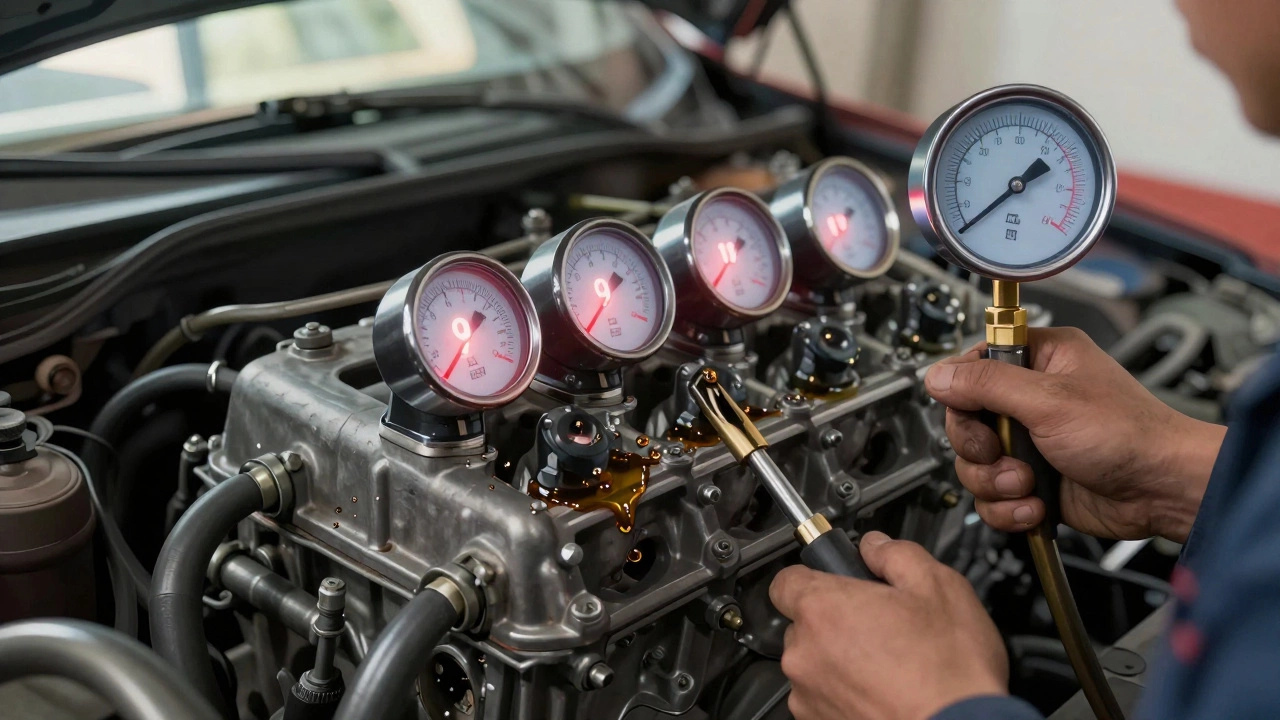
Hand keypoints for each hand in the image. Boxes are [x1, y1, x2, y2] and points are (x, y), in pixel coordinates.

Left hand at [770, 532, 1007, 719]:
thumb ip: (896, 554)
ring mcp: (808, 695)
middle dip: (836, 620)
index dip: (814, 576)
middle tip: (880, 624)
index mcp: (823, 609)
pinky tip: (883, 690)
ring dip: (840, 660)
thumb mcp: (937, 586)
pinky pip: (822, 697)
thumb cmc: (949, 671)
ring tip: (889, 664)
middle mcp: (804, 653)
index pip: (787, 579)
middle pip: (804, 623)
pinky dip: (845, 693)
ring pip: (814, 663)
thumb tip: (876, 546)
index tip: (837, 581)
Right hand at [925, 327, 1224, 541]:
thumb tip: (938, 375)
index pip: (971, 368)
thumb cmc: (1130, 436)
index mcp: (1039, 360)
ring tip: (1029, 483)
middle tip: (1004, 452)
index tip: (976, 413)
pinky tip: (1036, 505)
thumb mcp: (1050, 400)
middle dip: (981, 449)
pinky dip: (1008, 508)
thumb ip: (987, 384)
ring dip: (996, 483)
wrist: (1161, 492)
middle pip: (964, 422)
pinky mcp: (1031, 481)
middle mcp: (1030, 399)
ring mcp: (1029, 443)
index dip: (963, 395)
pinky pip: (991, 497)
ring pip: (973, 464)